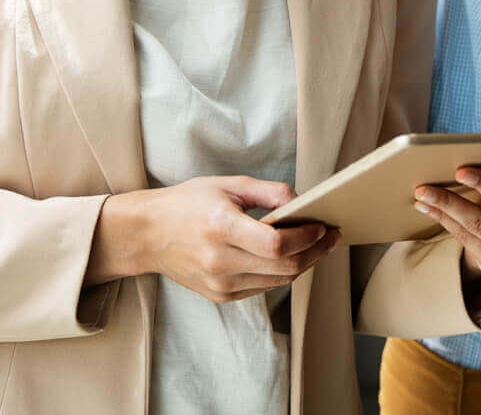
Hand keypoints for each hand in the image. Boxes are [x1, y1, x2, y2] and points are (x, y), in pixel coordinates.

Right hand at [88, 176, 340, 303]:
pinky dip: (281, 273)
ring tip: (318, 245)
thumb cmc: (188, 204)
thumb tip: (302, 202)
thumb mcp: (228, 186)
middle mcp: (220, 260)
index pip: (276, 244)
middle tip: (332, 236)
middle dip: (316, 252)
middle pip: (284, 267)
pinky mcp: (220, 296)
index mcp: (221, 227)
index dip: (307, 238)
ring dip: (304, 264)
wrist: (148, 235)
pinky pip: (263, 287)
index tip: (323, 225)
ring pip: (278, 280)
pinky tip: (290, 257)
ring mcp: (220, 283)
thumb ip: (269, 192)